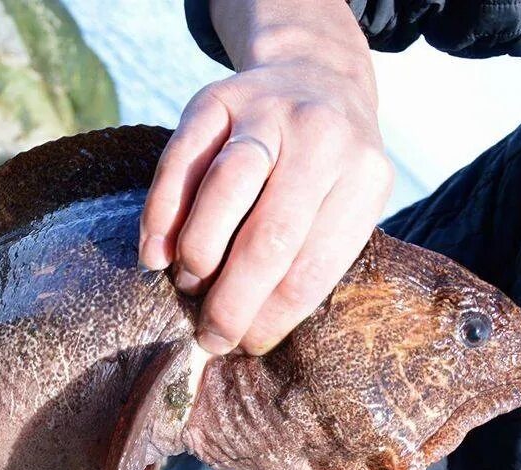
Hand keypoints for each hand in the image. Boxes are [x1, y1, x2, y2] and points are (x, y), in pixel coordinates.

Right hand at [140, 0, 392, 354]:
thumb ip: (309, 255)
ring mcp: (266, 112)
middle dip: (234, 299)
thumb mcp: (346, 202)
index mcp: (364, 177)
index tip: (245, 345)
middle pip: (271, 234)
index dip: (274, 316)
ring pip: (226, 188)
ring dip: (200, 251)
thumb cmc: (325, 167)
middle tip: (210, 337)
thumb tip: (248, 331)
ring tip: (187, 286)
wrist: (314, 73)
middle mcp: (321, 138)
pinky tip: (156, 252)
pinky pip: (181, 159)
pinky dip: (162, 212)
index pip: (315, 265)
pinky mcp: (216, 99)